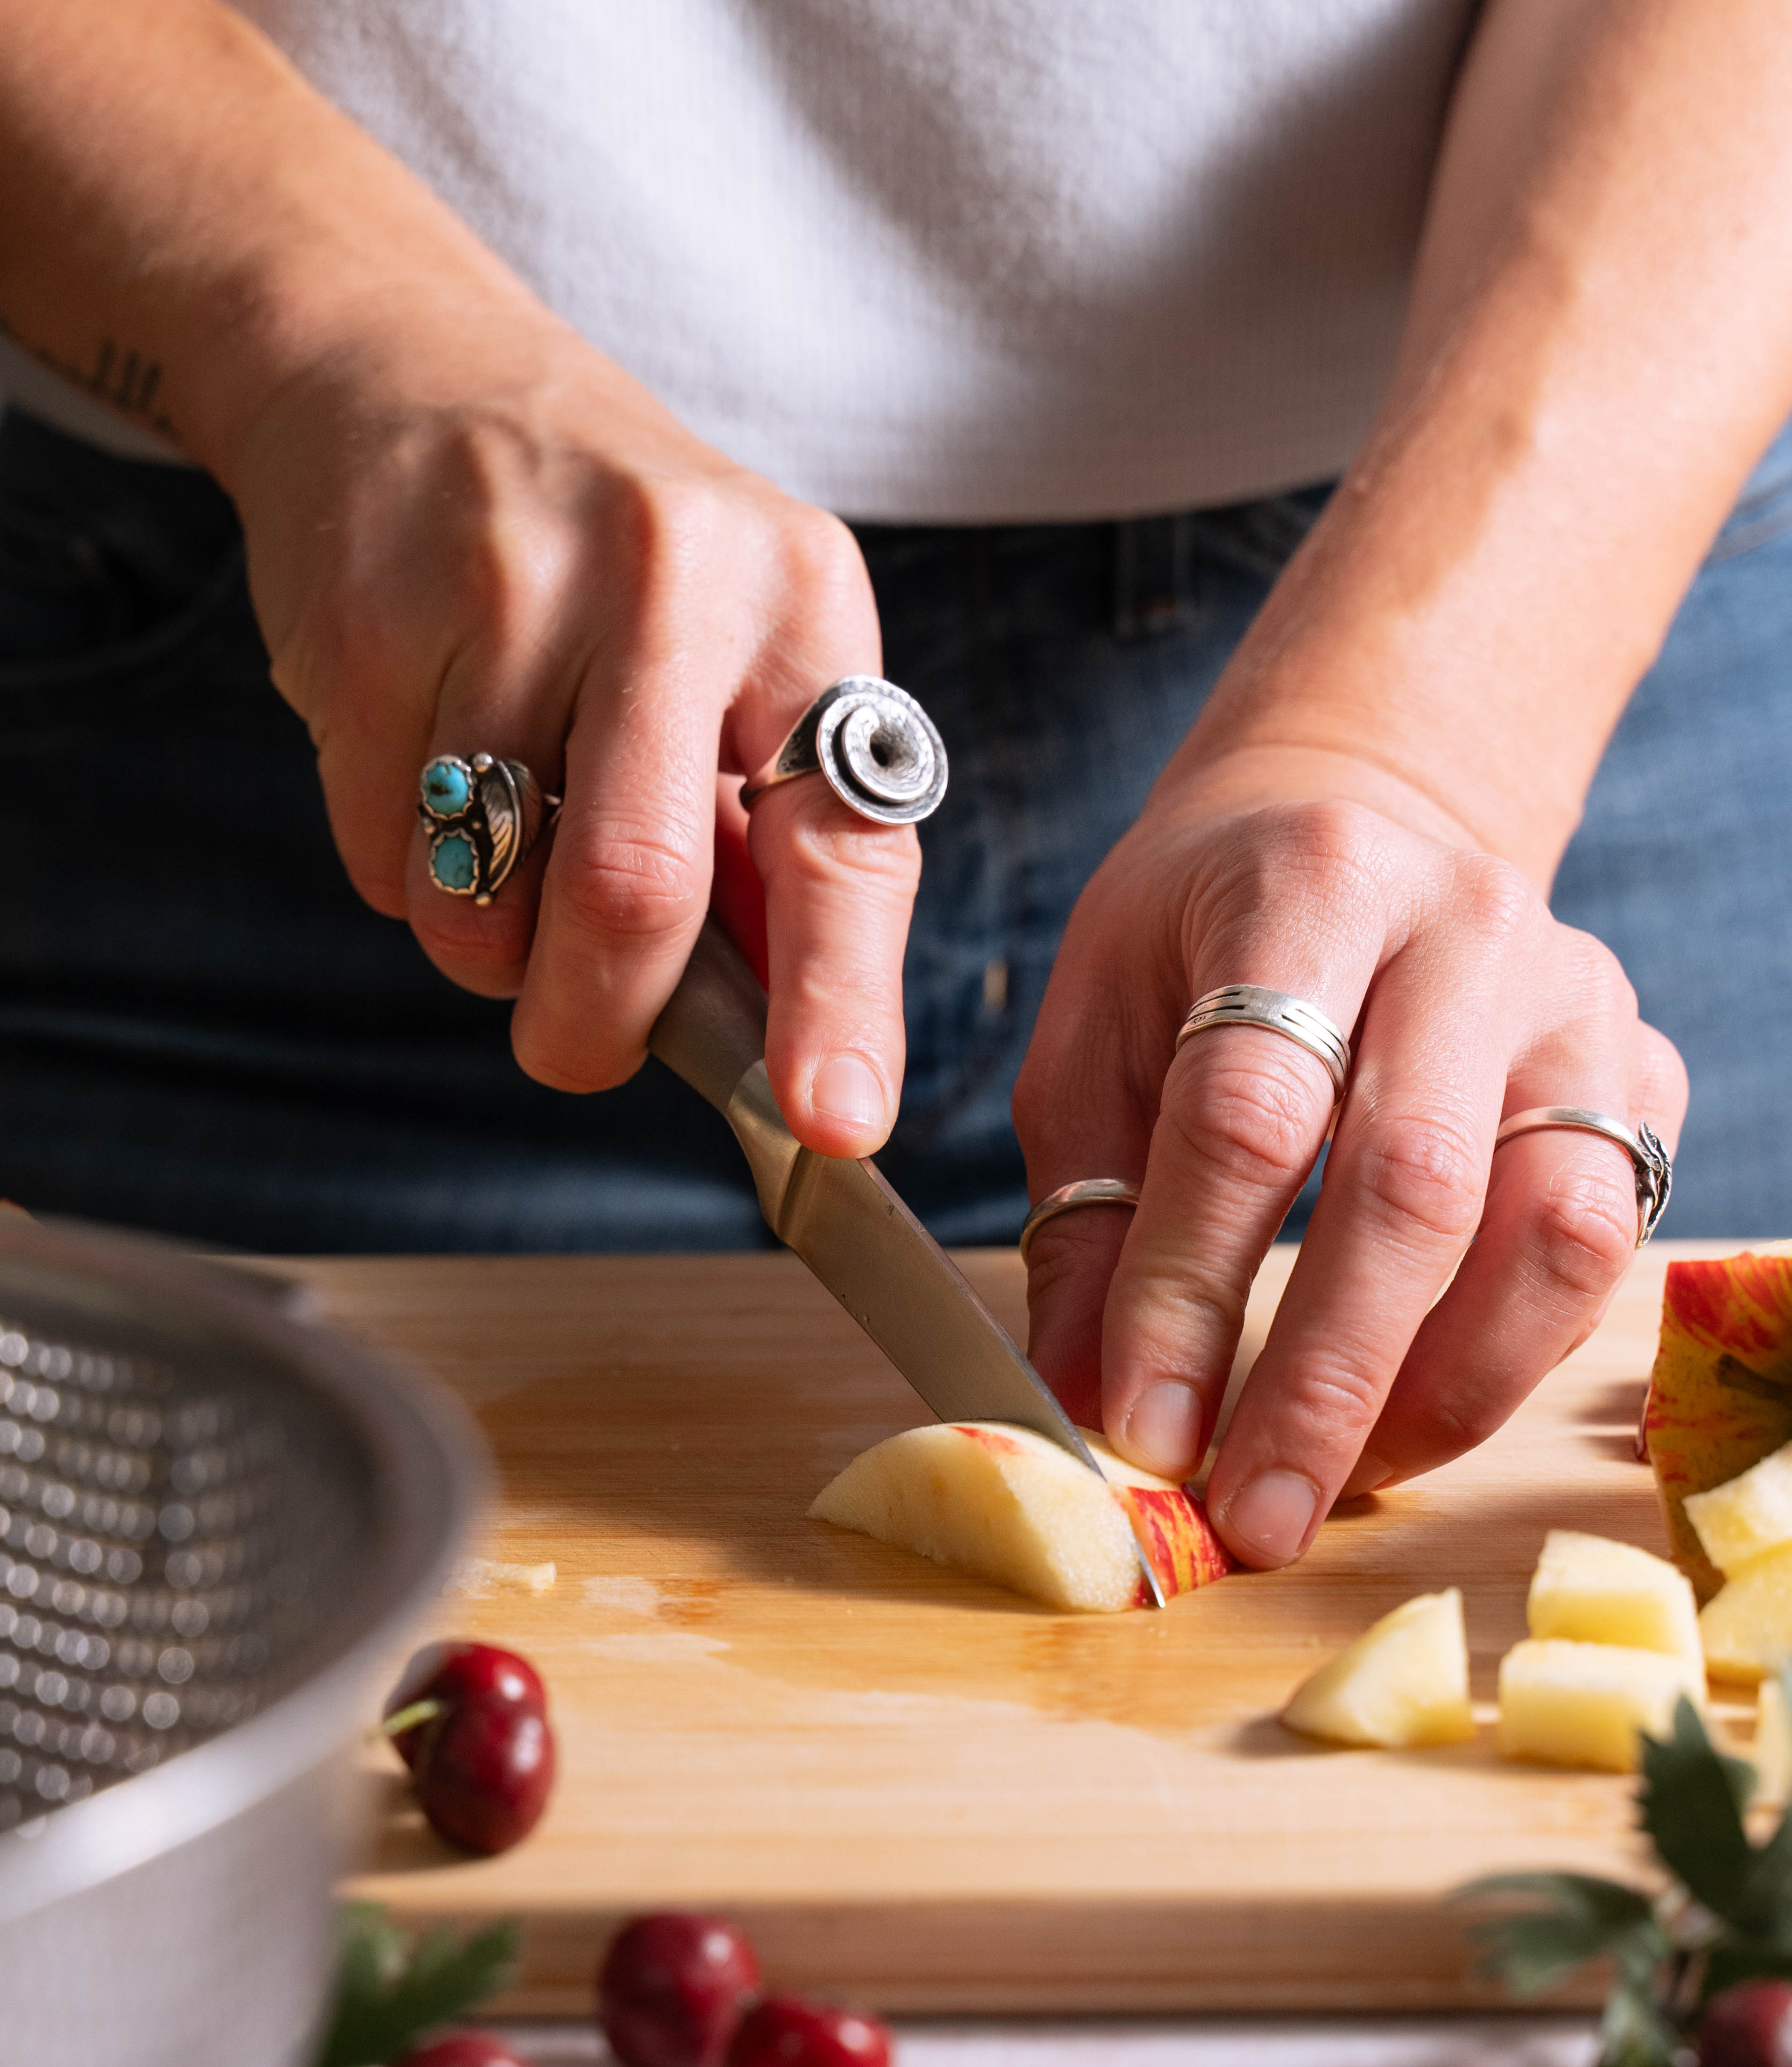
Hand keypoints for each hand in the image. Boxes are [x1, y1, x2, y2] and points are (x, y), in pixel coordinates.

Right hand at [228, 298, 916, 1152]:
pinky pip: (382, 859)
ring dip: (487, 943)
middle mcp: (671, 578)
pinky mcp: (365, 619)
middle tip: (575, 1044)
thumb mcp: (740, 652)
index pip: (839, 840)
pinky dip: (406, 873)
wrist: (407, 364)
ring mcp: (506, 587)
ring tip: (503, 838)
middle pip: (633, 895)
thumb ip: (769, 842)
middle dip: (597, 1024)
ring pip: (485, 901)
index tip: (835, 1119)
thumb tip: (785, 1051)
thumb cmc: (607, 559)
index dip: (840, 1002)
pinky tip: (426, 759)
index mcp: (802, 602)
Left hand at [1014, 749, 1687, 1566]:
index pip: (1249, 1115)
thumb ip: (1087, 1217)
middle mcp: (1468, 929)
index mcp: (1307, 885)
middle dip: (1326, 1379)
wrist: (1345, 829)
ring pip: (1553, 1230)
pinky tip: (1418, 1406)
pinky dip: (1514, 1353)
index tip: (1144, 1432)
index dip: (1192, 1292)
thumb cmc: (1196, 944)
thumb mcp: (1093, 1038)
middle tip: (1254, 1513)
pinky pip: (1606, 1244)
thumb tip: (1082, 1403)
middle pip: (1414, 1184)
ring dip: (1446, 1389)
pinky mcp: (1645, 1070)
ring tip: (1341, 1479)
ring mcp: (1578, 1002)